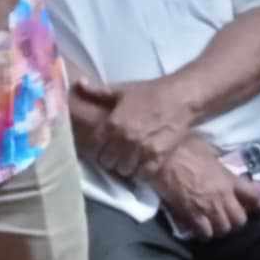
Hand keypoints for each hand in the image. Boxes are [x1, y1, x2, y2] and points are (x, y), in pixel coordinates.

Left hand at [71, 77, 193, 180]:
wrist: (181, 98)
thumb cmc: (150, 92)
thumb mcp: (122, 89)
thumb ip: (98, 91)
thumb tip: (79, 84)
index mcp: (113, 123)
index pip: (95, 147)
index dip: (96, 149)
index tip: (101, 148)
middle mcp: (125, 139)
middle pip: (107, 162)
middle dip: (109, 159)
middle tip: (115, 155)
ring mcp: (142, 150)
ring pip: (124, 170)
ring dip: (124, 167)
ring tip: (128, 160)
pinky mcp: (158, 157)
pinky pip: (143, 175)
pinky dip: (141, 173)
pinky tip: (142, 165)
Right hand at [149, 138, 259, 240]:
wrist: (163, 156)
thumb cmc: (184, 147)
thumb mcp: (208, 149)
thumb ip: (217, 161)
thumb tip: (217, 161)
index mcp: (229, 178)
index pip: (254, 197)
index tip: (259, 210)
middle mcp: (223, 196)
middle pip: (240, 220)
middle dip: (237, 220)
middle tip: (230, 217)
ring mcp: (208, 207)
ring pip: (224, 229)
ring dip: (221, 228)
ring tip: (215, 225)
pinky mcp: (192, 215)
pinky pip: (205, 233)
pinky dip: (204, 234)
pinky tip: (200, 230)